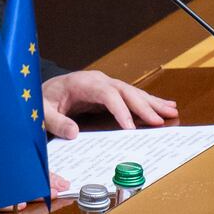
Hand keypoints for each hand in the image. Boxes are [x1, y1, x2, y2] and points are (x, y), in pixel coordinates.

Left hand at [41, 70, 177, 139]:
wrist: (41, 91)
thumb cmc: (42, 100)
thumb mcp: (43, 112)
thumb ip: (56, 122)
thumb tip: (73, 133)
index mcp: (82, 82)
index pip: (107, 94)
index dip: (120, 110)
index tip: (131, 128)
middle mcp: (98, 80)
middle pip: (125, 91)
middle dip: (144, 105)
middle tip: (161, 120)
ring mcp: (105, 85)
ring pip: (132, 92)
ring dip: (152, 102)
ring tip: (172, 111)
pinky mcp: (108, 93)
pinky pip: (130, 97)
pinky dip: (147, 102)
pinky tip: (163, 107)